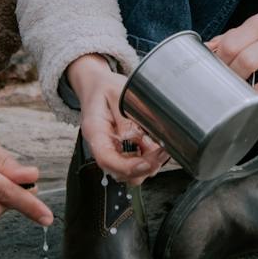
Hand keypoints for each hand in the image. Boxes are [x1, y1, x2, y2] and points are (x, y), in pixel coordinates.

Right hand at [66, 54, 167, 183]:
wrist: (97, 85)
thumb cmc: (104, 88)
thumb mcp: (117, 93)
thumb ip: (126, 115)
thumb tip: (137, 136)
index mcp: (95, 131)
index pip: (107, 159)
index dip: (128, 167)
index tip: (146, 163)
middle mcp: (102, 146)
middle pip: (120, 172)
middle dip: (144, 168)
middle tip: (162, 152)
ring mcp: (112, 150)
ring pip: (130, 173)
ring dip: (149, 165)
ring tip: (162, 149)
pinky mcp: (122, 151)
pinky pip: (136, 164)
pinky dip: (149, 160)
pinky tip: (156, 148)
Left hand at [205, 14, 257, 106]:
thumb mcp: (250, 33)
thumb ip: (226, 41)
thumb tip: (202, 52)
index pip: (230, 45)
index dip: (219, 63)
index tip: (216, 71)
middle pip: (245, 62)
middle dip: (232, 78)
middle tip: (227, 83)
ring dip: (249, 94)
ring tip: (241, 93)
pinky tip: (257, 98)